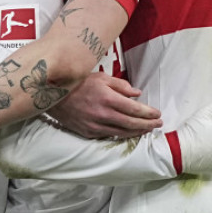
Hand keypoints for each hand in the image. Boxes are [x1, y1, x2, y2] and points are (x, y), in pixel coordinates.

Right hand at [46, 73, 161, 139]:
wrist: (53, 95)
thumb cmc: (78, 82)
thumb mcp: (100, 77)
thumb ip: (120, 85)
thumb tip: (137, 94)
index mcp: (107, 98)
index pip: (134, 109)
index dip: (148, 113)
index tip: (158, 114)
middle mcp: (103, 114)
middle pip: (131, 123)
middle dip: (148, 125)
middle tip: (158, 124)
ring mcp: (95, 126)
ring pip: (122, 133)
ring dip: (137, 132)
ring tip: (148, 129)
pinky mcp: (88, 133)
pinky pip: (109, 135)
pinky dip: (122, 135)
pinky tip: (129, 133)